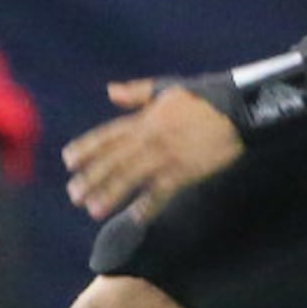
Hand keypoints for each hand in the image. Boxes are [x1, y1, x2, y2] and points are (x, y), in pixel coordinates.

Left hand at [62, 78, 243, 221]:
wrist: (238, 110)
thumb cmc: (203, 97)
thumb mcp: (167, 89)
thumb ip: (136, 93)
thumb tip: (110, 91)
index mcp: (144, 119)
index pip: (108, 136)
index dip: (87, 148)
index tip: (68, 161)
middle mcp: (150, 138)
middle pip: (114, 161)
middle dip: (92, 178)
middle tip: (73, 195)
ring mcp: (166, 157)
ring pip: (131, 178)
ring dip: (111, 194)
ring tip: (93, 209)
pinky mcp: (184, 172)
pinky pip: (161, 193)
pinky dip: (148, 207)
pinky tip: (134, 219)